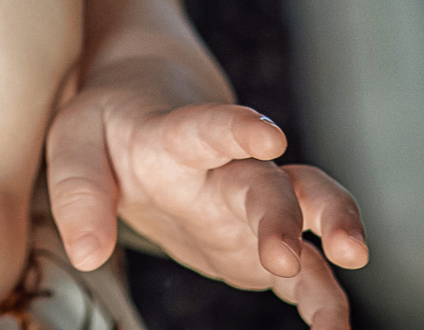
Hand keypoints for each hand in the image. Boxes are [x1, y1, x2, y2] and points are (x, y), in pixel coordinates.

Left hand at [46, 66, 366, 327]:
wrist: (147, 113)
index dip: (236, 127)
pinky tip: (335, 326)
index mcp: (177, 137)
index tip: (268, 134)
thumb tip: (88, 254)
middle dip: (283, 214)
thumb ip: (78, 194)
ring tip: (350, 264)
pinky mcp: (257, 245)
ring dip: (332, 232)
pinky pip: (301, 269)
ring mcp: (249, 207)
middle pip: (267, 181)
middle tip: (285, 254)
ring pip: (308, 209)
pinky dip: (320, 294)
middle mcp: (226, 169)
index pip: (208, 127)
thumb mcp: (73, 144)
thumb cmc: (110, 130)